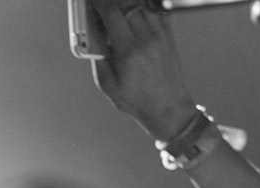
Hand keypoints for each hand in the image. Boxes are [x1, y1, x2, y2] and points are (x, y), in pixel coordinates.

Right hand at [89, 0, 198, 141]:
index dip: (98, 3)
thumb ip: (97, 56)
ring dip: (126, 4)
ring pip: (140, 4)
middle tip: (102, 7)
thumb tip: (92, 35)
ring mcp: (159, 34)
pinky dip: (142, 7)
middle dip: (111, 2)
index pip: (111, 13)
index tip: (92, 3)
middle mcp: (146, 38)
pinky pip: (154, 10)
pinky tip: (133, 14)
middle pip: (126, 3)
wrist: (167, 106)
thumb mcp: (107, 84)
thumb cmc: (138, 100)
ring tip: (116, 12)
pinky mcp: (167, 34)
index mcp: (128, 51)